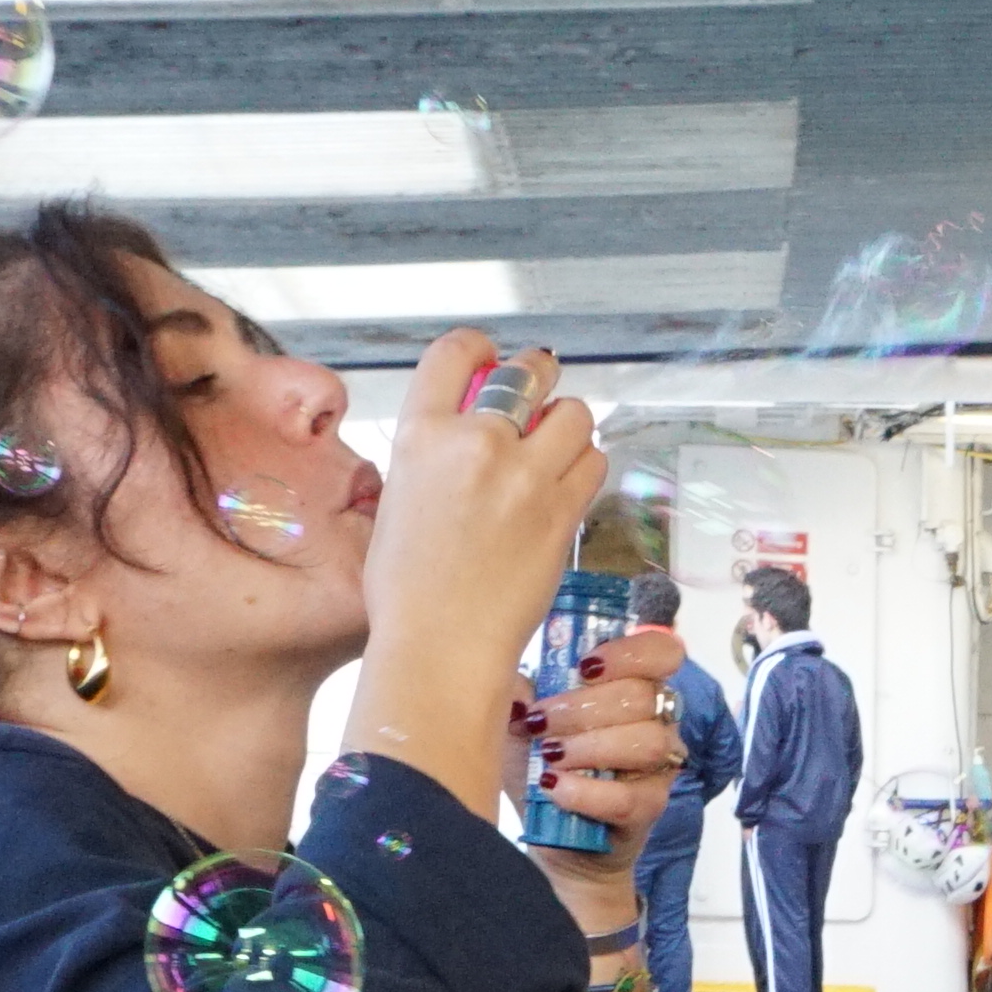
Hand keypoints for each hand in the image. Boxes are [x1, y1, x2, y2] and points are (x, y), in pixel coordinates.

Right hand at [344, 335, 607, 812]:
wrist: (440, 644)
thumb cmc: (409, 592)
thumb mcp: (397, 503)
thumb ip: (431, 460)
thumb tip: (457, 446)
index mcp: (421, 435)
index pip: (455, 353)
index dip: (480, 348)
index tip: (491, 357)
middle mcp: (475, 443)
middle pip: (527, 372)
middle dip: (538, 375)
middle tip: (539, 395)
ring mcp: (523, 476)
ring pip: (574, 414)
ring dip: (570, 425)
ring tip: (557, 449)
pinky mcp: (561, 511)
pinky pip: (594, 462)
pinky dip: (587, 465)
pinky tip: (570, 483)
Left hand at [525, 619, 691, 920]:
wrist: (552, 841)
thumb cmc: (543, 771)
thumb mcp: (520, 723)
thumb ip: (518, 692)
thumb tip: (509, 678)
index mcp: (632, 689)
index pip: (661, 652)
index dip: (631, 652)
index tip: (585, 666)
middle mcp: (657, 723)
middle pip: (643, 696)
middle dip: (582, 707)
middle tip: (540, 723)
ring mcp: (657, 768)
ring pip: (645, 741)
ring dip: (588, 747)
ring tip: (549, 758)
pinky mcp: (648, 810)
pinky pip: (628, 796)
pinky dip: (586, 791)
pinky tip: (555, 789)